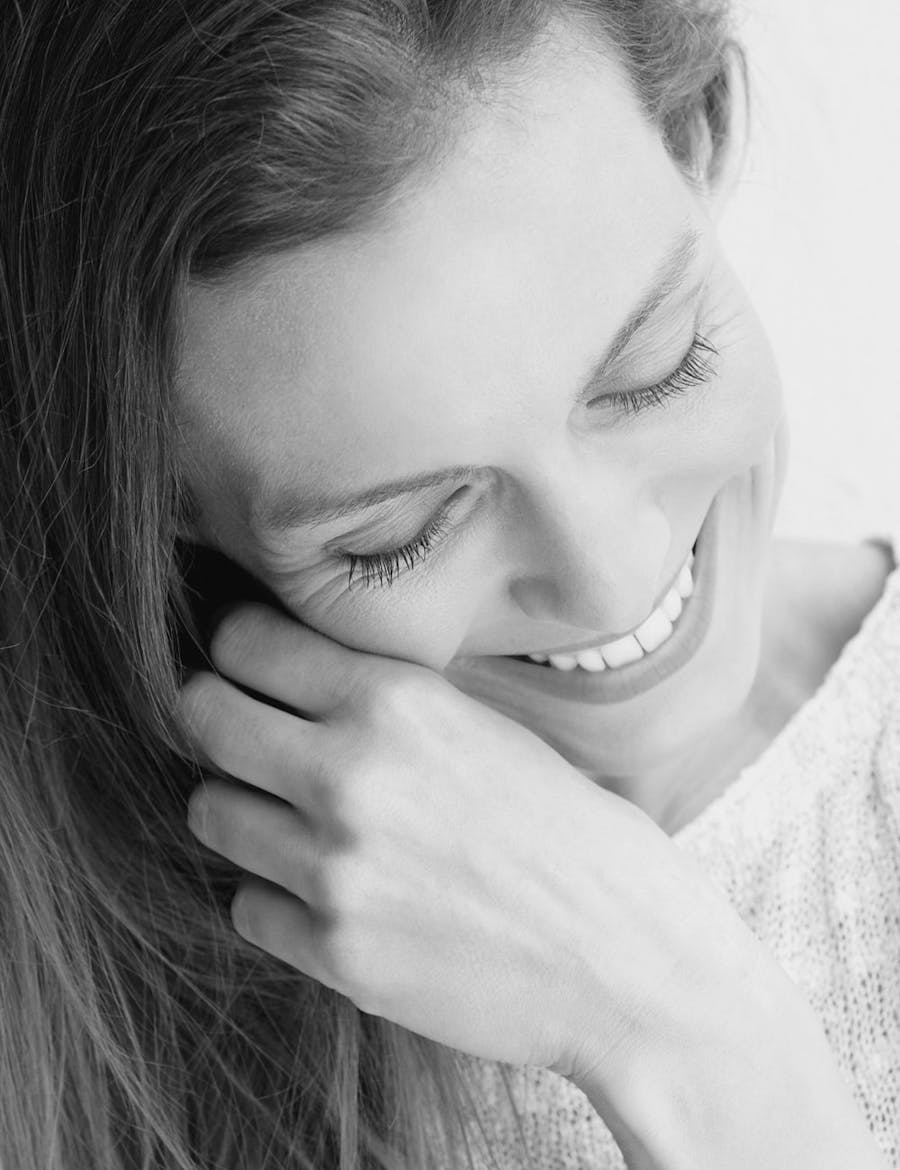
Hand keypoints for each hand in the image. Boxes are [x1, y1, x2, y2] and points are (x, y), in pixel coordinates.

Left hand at [177, 603, 776, 1083]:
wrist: (627, 959)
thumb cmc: (572, 834)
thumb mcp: (485, 729)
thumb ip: (386, 698)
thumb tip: (295, 674)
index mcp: (398, 702)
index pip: (246, 642)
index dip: (238, 648)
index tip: (247, 664)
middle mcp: (351, 775)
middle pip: (202, 716)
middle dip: (213, 714)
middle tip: (243, 731)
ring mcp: (335, 869)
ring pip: (210, 811)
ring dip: (240, 808)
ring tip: (293, 818)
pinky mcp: (333, 951)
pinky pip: (246, 903)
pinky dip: (275, 895)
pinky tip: (330, 892)